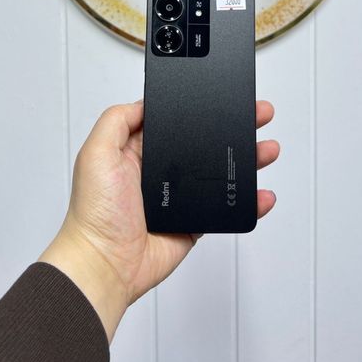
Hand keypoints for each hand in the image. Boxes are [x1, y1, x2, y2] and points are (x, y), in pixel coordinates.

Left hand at [39, 101, 278, 341]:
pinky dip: (247, 201)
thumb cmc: (94, 213)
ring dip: (247, 159)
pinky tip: (262, 193)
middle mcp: (160, 171)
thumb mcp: (96, 153)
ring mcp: (179, 197)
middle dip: (233, 128)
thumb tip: (144, 101)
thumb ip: (117, 120)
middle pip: (205, 142)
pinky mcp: (193, 221)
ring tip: (267, 148)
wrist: (106, 264)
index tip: (223, 97)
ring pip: (220, 172)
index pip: (175, 120)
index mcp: (137, 150)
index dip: (200, 108)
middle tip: (257, 115)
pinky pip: (225, 207)